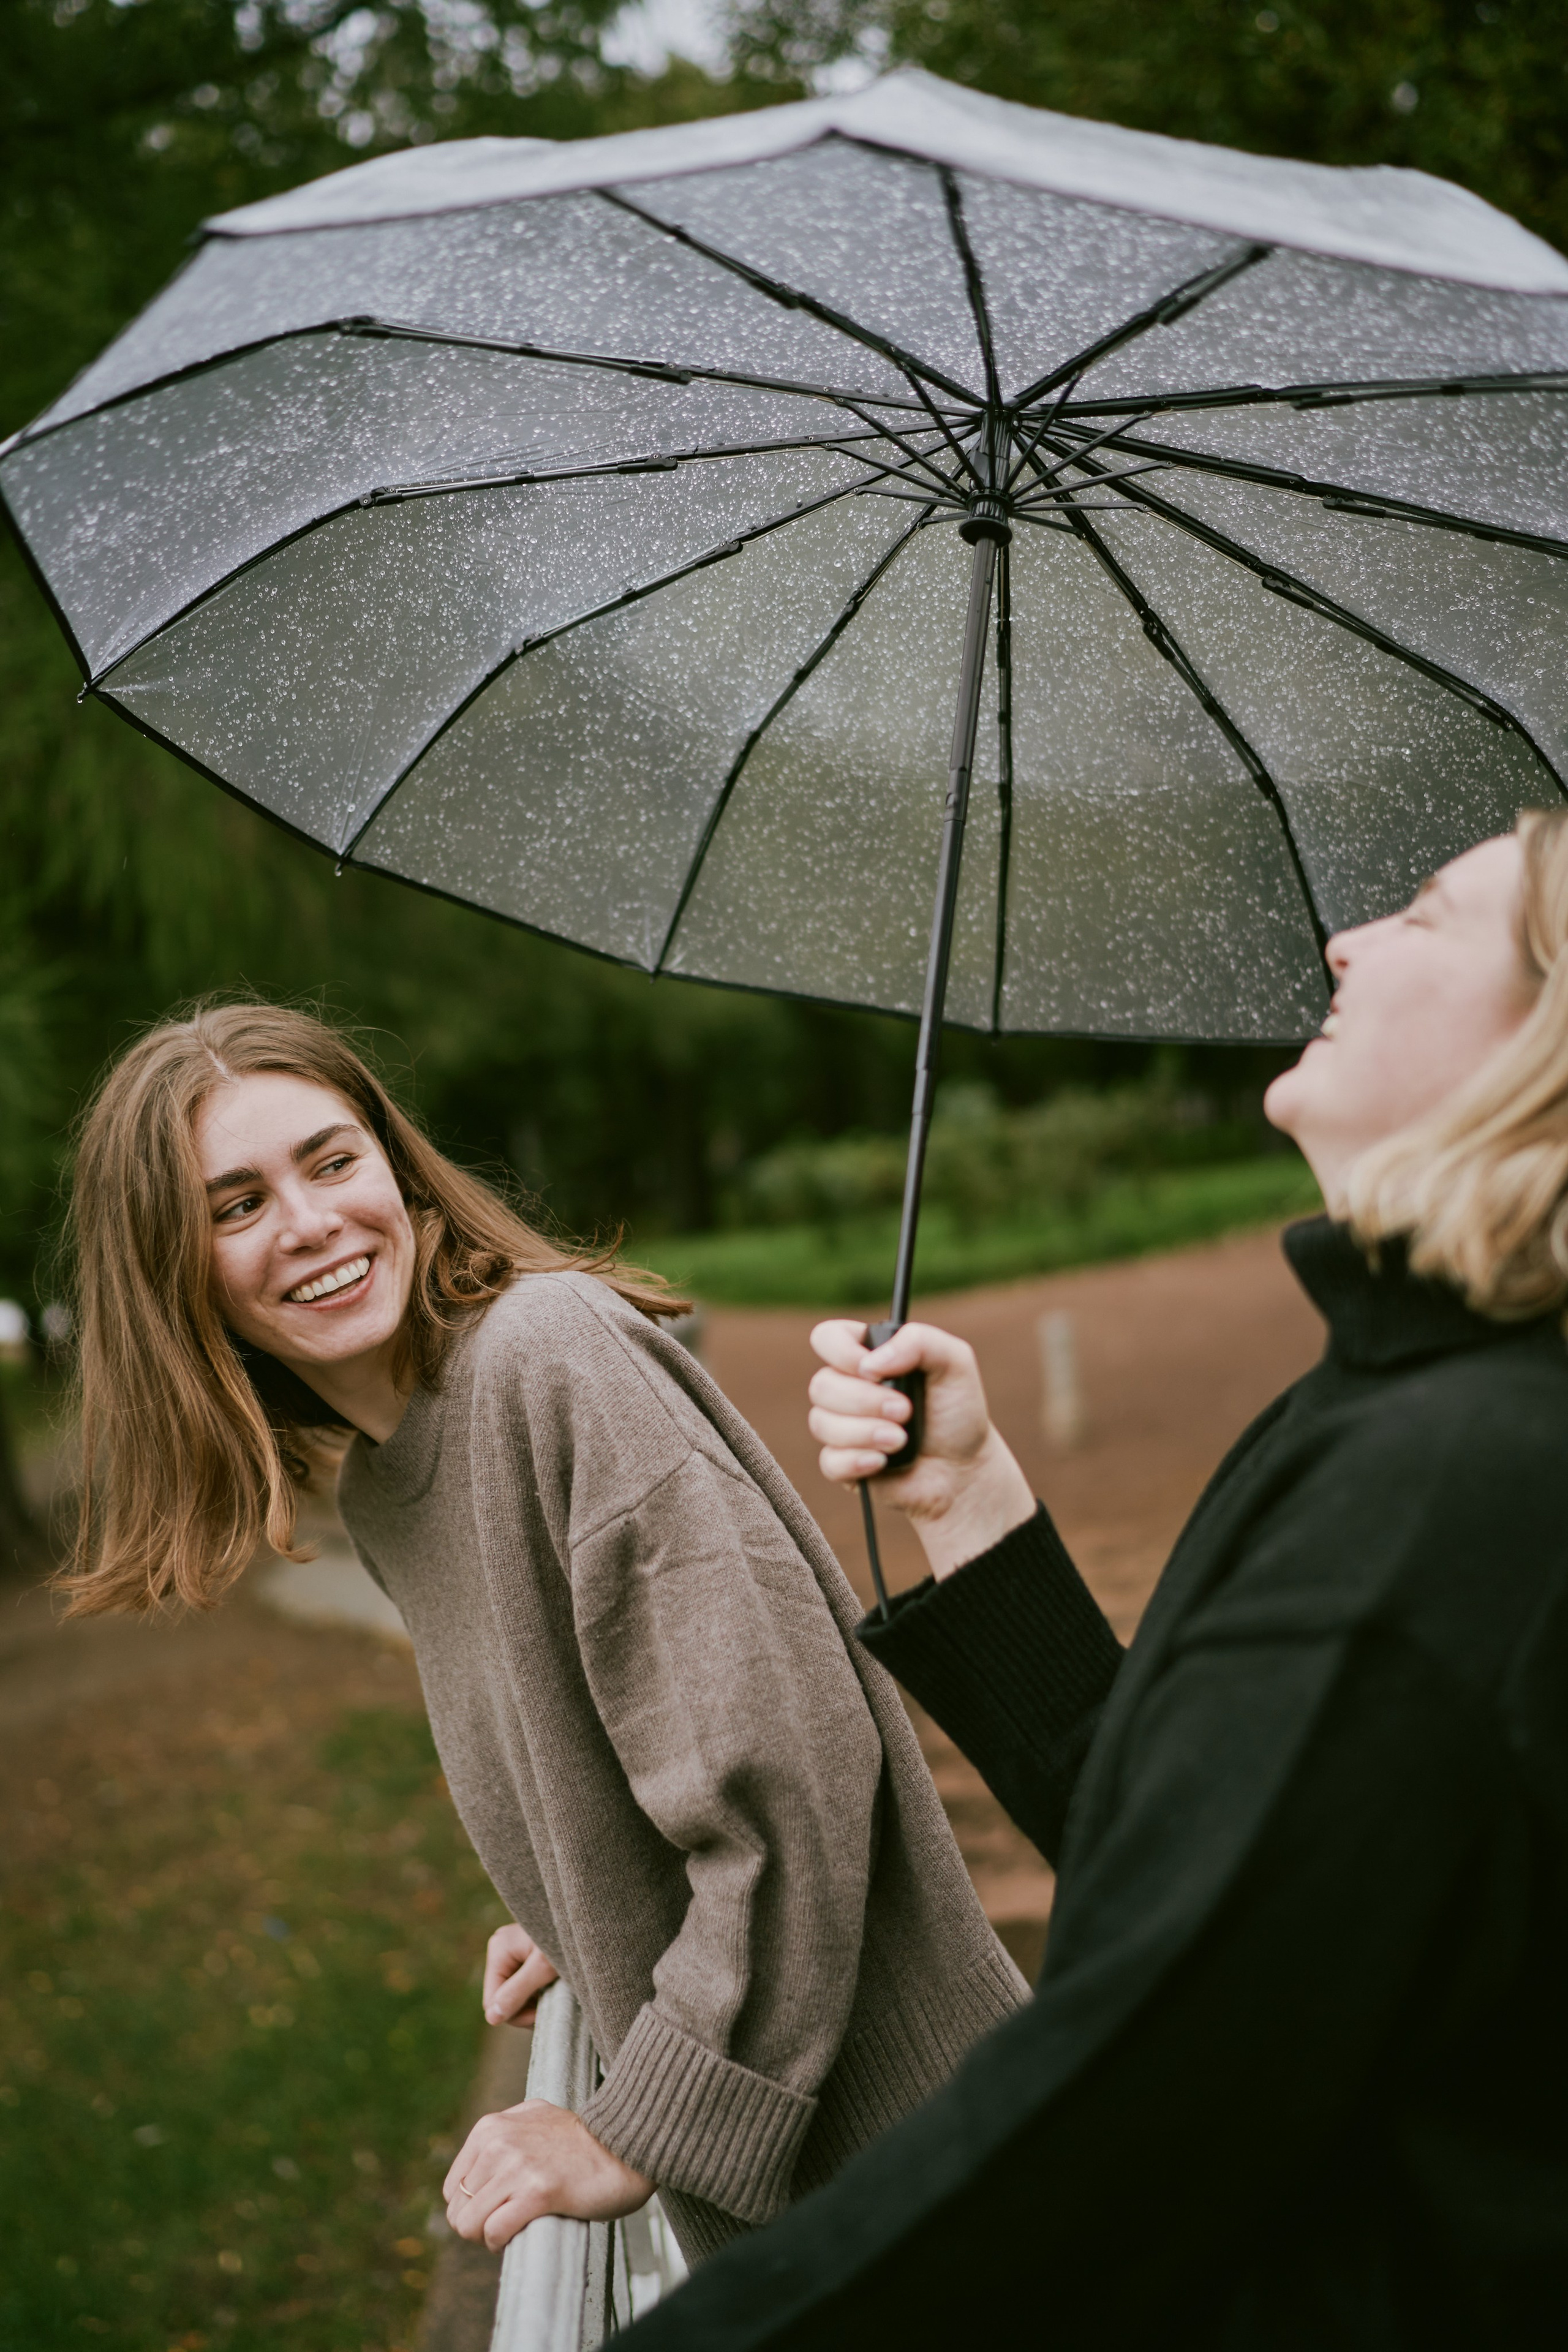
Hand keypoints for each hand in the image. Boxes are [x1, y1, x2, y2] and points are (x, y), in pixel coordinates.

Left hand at [443, 2100, 653, 2249]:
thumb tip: (477, 2162)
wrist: (625, 2147)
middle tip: (508, 2222)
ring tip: (514, 2228)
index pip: (454, 2188)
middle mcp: (498, 2143)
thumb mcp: (533, 2118)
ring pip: (469, 2224)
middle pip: (458, 2210)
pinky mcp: (537, 2192)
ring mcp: (517, 2167)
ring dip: (488, 2237)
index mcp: (491, 2127)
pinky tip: (520, 2234)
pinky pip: (494, 2232)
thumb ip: (502, 2134)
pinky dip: (501, 2243)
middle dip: (478, 2226)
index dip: (473, 2208)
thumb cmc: (582, 2141)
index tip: (498, 2210)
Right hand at [483, 1924, 558, 2027]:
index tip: (542, 2015)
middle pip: (503, 1998)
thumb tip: (491, 2018)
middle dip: (526, 2009)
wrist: (589, 1921)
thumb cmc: (568, 1939)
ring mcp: (515, 1954)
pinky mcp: (528, 1958)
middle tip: (553, 2006)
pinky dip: (540, 1993)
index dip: (516, 2014)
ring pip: (516, 1995)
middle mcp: (503, 1950)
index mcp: (499, 1949)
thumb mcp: (543, 1968)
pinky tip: (556, 1989)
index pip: (492, 2000)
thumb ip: (516, 1992)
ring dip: (535, 2002)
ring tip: (557, 1996)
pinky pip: (526, 1986)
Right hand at [808, 1320, 1035, 1580]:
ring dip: (866, 1432)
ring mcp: (842, 1427)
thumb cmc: (959, 1412)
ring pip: (821, 1423)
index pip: (827, 1338)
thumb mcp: (955, 1362)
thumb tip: (870, 1364)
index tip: (873, 1371)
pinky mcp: (843, 1464)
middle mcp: (849, 1388)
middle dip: (865, 1401)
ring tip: (902, 1440)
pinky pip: (829, 1461)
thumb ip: (919, 1340)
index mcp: (869, 1355)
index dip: (841, 1352)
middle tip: (905, 1411)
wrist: (964, 1469)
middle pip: (821, 1385)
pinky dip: (857, 1461)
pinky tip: (883, 1462)